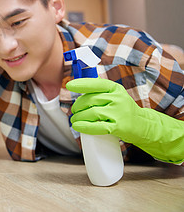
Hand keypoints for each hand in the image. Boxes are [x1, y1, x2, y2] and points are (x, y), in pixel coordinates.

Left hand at [66, 78, 183, 163]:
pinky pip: (97, 126)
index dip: (81, 84)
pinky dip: (84, 127)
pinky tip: (77, 126)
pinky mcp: (118, 127)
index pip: (96, 84)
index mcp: (115, 88)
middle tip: (74, 111)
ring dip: (78, 117)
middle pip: (90, 100)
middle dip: (77, 106)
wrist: (143, 125)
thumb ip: (99, 91)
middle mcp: (118, 98)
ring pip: (91, 113)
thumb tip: (77, 86)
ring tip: (74, 120)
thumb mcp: (115, 95)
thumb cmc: (123, 109)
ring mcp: (119, 113)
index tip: (69, 85)